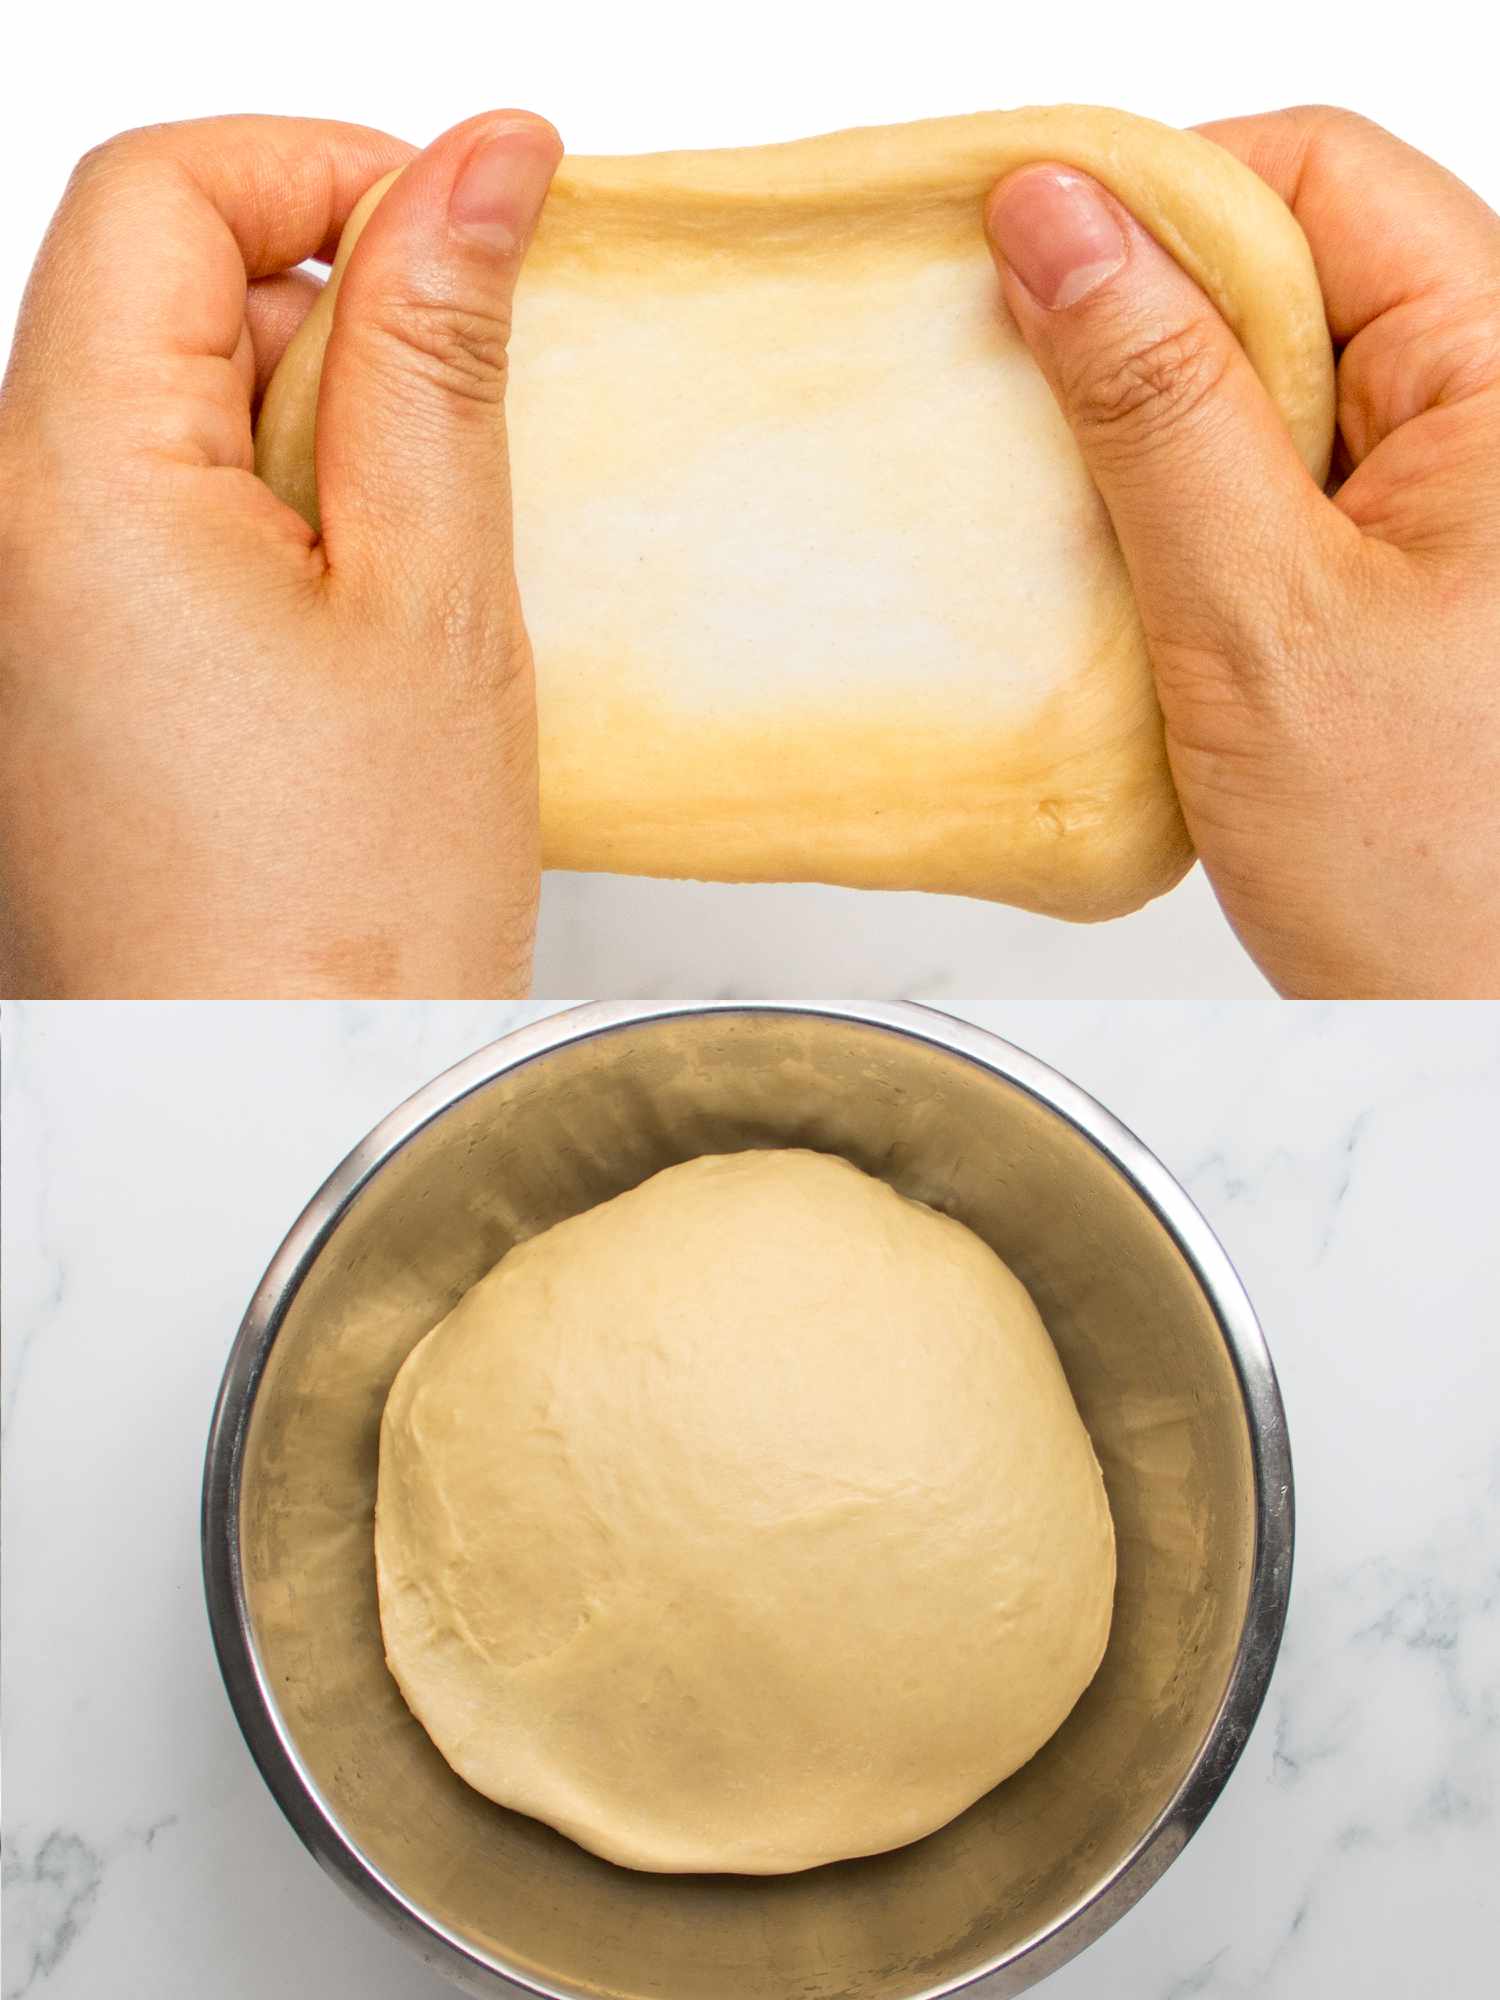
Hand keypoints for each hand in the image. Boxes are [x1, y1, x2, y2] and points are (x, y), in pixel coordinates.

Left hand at [0, 109, 559, 996]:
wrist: (274, 1114)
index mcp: (70, 487)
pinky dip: (259, 534)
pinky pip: (142, 527)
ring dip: (302, 446)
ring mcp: (11, 613)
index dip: (325, 172)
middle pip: (150, 297)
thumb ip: (437, 352)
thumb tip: (479, 163)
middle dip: (325, 328)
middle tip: (452, 462)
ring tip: (397, 596)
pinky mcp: (46, 678)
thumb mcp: (434, 597)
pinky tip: (340, 647)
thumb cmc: (349, 917)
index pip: (159, 192)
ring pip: (156, 416)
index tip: (460, 234)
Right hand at [986, 107, 1499, 998]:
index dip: (1156, 192)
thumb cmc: (1432, 866)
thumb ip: (1155, 401)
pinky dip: (1177, 505)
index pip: (1319, 175)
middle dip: (1140, 318)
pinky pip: (1269, 477)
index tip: (1015, 252)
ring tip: (1066, 503)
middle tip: (1019, 400)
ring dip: (1148, 426)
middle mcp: (1495, 414)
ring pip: (1267, 375)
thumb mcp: (1258, 612)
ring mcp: (1446, 494)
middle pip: (1291, 264)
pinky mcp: (1394, 567)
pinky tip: (1119, 566)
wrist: (1472, 1029)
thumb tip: (1055, 219)